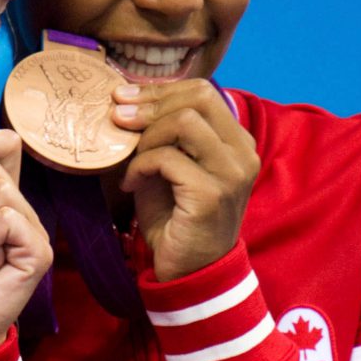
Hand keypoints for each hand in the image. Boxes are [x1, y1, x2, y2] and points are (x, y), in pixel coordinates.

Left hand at [110, 78, 259, 281]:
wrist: (187, 271)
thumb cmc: (175, 218)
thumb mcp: (167, 167)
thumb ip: (159, 134)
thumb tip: (125, 99)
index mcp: (236, 141)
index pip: (203, 92)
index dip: (160, 90)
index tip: (124, 97)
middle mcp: (242, 153)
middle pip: (198, 98)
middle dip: (151, 103)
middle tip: (118, 118)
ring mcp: (231, 174)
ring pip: (185, 122)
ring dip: (147, 137)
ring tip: (130, 160)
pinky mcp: (211, 195)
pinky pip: (168, 159)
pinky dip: (140, 166)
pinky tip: (129, 184)